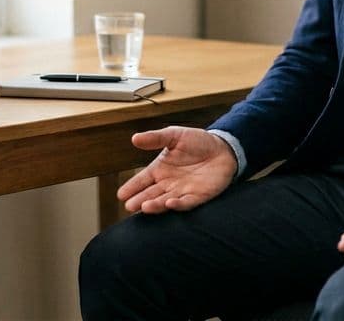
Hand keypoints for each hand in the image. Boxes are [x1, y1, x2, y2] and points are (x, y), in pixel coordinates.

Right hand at [117, 126, 236, 213]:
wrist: (223, 148)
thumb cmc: (197, 141)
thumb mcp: (174, 135)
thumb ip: (155, 138)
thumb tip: (134, 138)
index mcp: (160, 170)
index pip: (142, 180)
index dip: (131, 187)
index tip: (121, 195)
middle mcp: (168, 183)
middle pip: (151, 194)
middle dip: (139, 201)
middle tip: (129, 206)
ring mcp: (182, 191)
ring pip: (165, 201)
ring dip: (155, 205)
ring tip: (144, 207)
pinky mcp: (198, 196)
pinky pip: (186, 202)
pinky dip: (177, 204)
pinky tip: (169, 203)